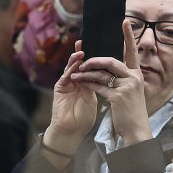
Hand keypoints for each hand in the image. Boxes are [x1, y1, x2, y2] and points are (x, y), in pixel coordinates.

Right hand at [44, 41, 98, 161]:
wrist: (71, 130)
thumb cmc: (83, 118)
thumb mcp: (94, 98)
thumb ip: (99, 86)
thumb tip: (112, 76)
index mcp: (85, 83)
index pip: (90, 67)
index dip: (94, 57)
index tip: (99, 47)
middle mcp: (75, 81)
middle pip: (80, 64)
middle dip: (83, 53)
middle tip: (86, 41)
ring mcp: (67, 83)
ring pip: (71, 67)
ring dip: (76, 59)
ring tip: (82, 51)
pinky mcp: (59, 88)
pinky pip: (65, 76)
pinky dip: (70, 70)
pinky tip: (75, 65)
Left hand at [72, 20, 152, 144]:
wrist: (136, 129)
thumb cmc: (131, 110)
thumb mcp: (130, 91)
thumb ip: (121, 78)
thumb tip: (106, 66)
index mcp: (137, 74)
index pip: (132, 51)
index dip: (128, 36)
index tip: (125, 21)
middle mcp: (134, 77)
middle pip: (111, 61)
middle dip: (95, 60)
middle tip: (83, 61)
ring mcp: (127, 86)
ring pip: (102, 74)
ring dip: (87, 74)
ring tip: (77, 74)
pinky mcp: (118, 96)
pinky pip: (99, 86)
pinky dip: (88, 85)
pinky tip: (82, 84)